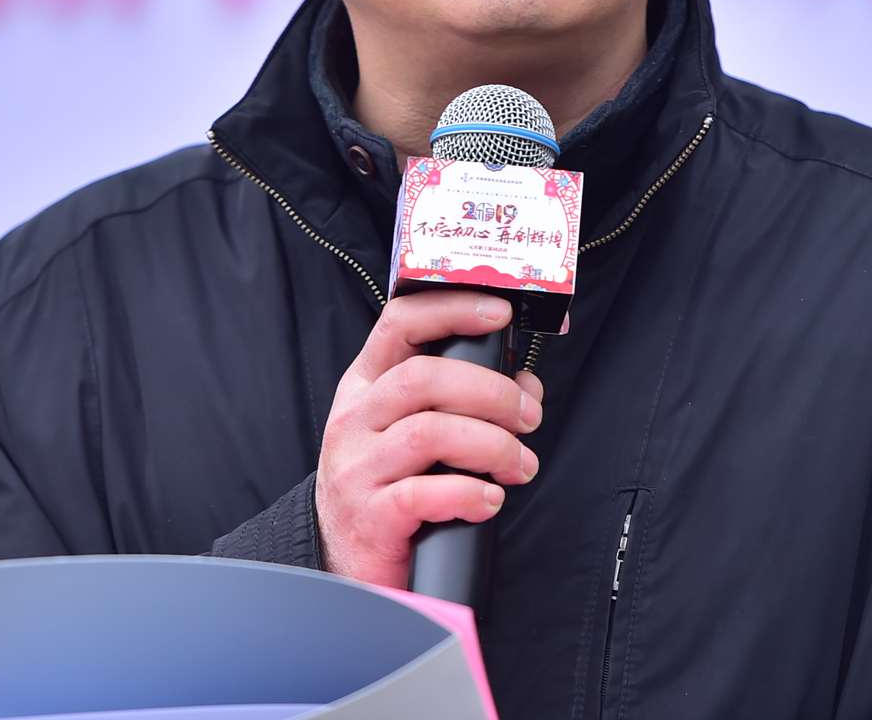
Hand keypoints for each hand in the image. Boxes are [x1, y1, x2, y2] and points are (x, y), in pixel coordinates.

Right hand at [315, 291, 545, 588]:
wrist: (343, 562)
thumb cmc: (389, 486)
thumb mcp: (413, 432)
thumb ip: (462, 401)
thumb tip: (524, 385)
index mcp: (366, 386)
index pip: (400, 323)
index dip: (452, 310)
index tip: (500, 313)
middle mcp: (355, 420)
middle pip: (423, 379)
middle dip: (491, 391)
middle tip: (528, 417)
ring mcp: (357, 468)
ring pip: (428, 433)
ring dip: (491, 445)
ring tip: (520, 465)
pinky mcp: (370, 517)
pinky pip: (423, 494)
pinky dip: (469, 493)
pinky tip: (489, 500)